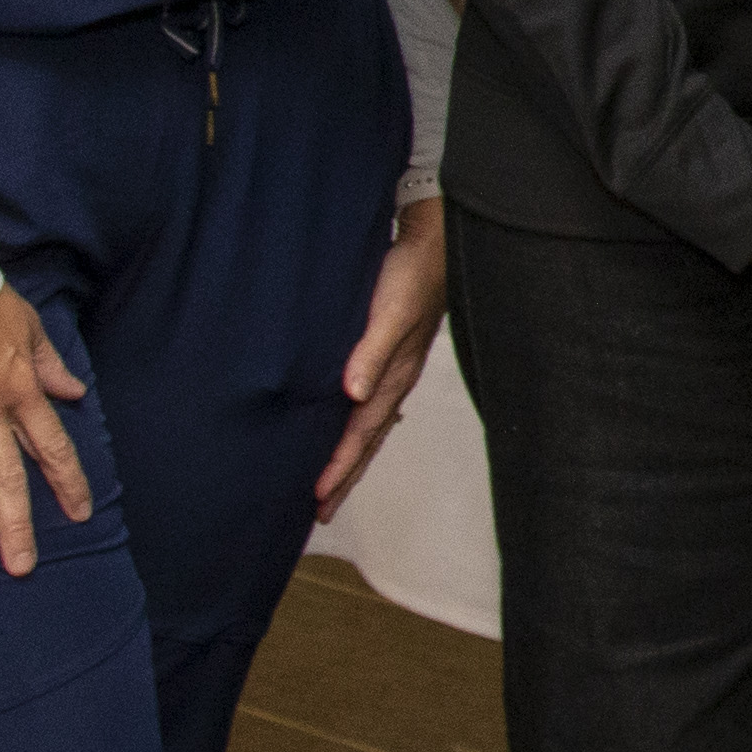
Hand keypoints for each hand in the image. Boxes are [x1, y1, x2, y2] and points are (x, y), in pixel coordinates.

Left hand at [313, 197, 451, 520]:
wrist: (433, 239)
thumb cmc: (411, 273)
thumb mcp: (392, 310)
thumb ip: (372, 351)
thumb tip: (352, 395)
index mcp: (395, 375)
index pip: (362, 432)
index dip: (340, 466)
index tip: (317, 496)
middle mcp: (394, 379)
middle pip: (367, 440)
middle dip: (345, 477)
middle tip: (320, 512)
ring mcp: (392, 369)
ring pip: (367, 426)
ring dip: (348, 457)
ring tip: (328, 486)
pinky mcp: (385, 354)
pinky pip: (367, 404)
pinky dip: (353, 428)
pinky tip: (343, 430)